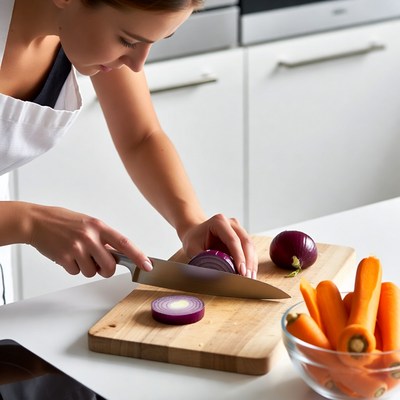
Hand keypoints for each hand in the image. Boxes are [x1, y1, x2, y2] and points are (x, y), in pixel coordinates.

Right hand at [27, 204, 152, 277]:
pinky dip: (73, 268)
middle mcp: (89, 237)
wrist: (36, 221)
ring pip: (92, 272)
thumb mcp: (88, 223)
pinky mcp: (64, 257)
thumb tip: (119, 255)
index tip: (147, 265)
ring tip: (77, 254)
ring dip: (86, 268)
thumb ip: (104, 238)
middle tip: (98, 263)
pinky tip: (67, 255)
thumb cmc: (64, 221)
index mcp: (99, 226)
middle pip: (109, 266)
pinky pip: (76, 272)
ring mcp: (76, 247)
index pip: (124, 243)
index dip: (138, 256)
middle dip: (106, 270)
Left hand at [180, 214, 257, 278]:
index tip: (241, 271)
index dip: (239, 256)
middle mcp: (231, 223)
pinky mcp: (242, 237)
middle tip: (247, 278)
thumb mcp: (193, 249)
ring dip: (251, 263)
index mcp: (219, 222)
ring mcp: (238, 229)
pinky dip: (250, 262)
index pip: (232, 240)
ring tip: (250, 278)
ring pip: (250, 246)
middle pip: (245, 242)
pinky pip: (249, 250)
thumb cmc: (193, 240)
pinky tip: (250, 273)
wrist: (195, 233)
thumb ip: (202, 260)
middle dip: (248, 261)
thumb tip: (214, 275)